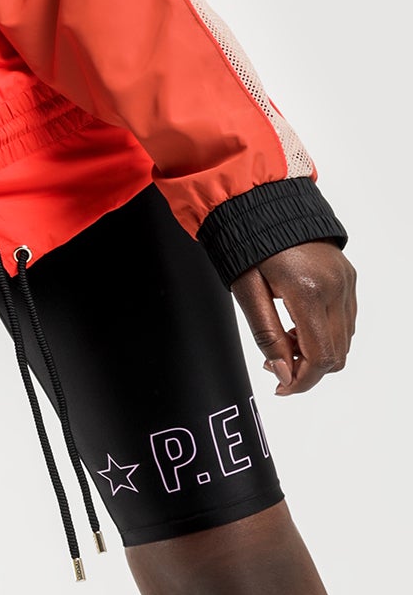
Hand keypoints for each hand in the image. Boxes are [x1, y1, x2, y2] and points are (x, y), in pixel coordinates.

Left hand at [231, 241, 357, 396]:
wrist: (264, 206)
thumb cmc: (248, 246)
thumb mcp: (247, 293)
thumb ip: (267, 336)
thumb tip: (284, 375)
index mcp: (308, 291)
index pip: (320, 356)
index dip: (302, 381)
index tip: (281, 388)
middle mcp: (335, 288)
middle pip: (337, 354)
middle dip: (307, 370)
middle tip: (276, 365)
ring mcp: (346, 282)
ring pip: (345, 340)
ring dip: (316, 352)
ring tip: (283, 340)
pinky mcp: (348, 278)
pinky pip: (346, 321)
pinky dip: (326, 334)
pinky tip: (297, 325)